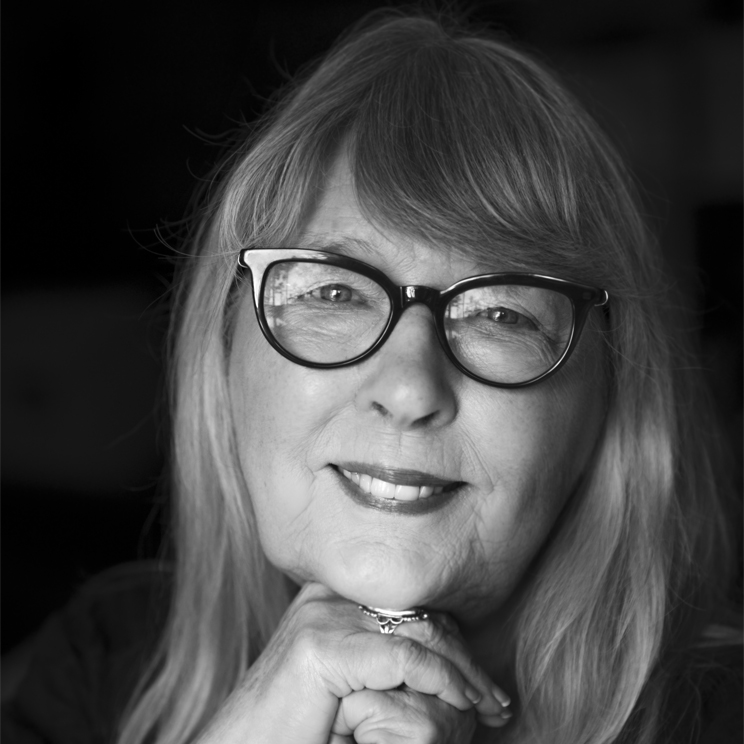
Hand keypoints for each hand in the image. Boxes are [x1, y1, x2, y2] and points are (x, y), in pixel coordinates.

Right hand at [195, 582, 509, 742]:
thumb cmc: (294, 726)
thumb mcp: (348, 682)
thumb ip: (380, 656)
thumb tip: (443, 658)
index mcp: (331, 596)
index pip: (412, 606)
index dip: (454, 641)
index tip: (483, 685)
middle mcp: (327, 596)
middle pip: (420, 614)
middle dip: (465, 658)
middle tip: (495, 700)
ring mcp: (321, 616)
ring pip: (420, 631)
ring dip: (463, 671)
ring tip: (489, 705)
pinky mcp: (320, 647)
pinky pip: (402, 657)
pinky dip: (441, 679)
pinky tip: (463, 702)